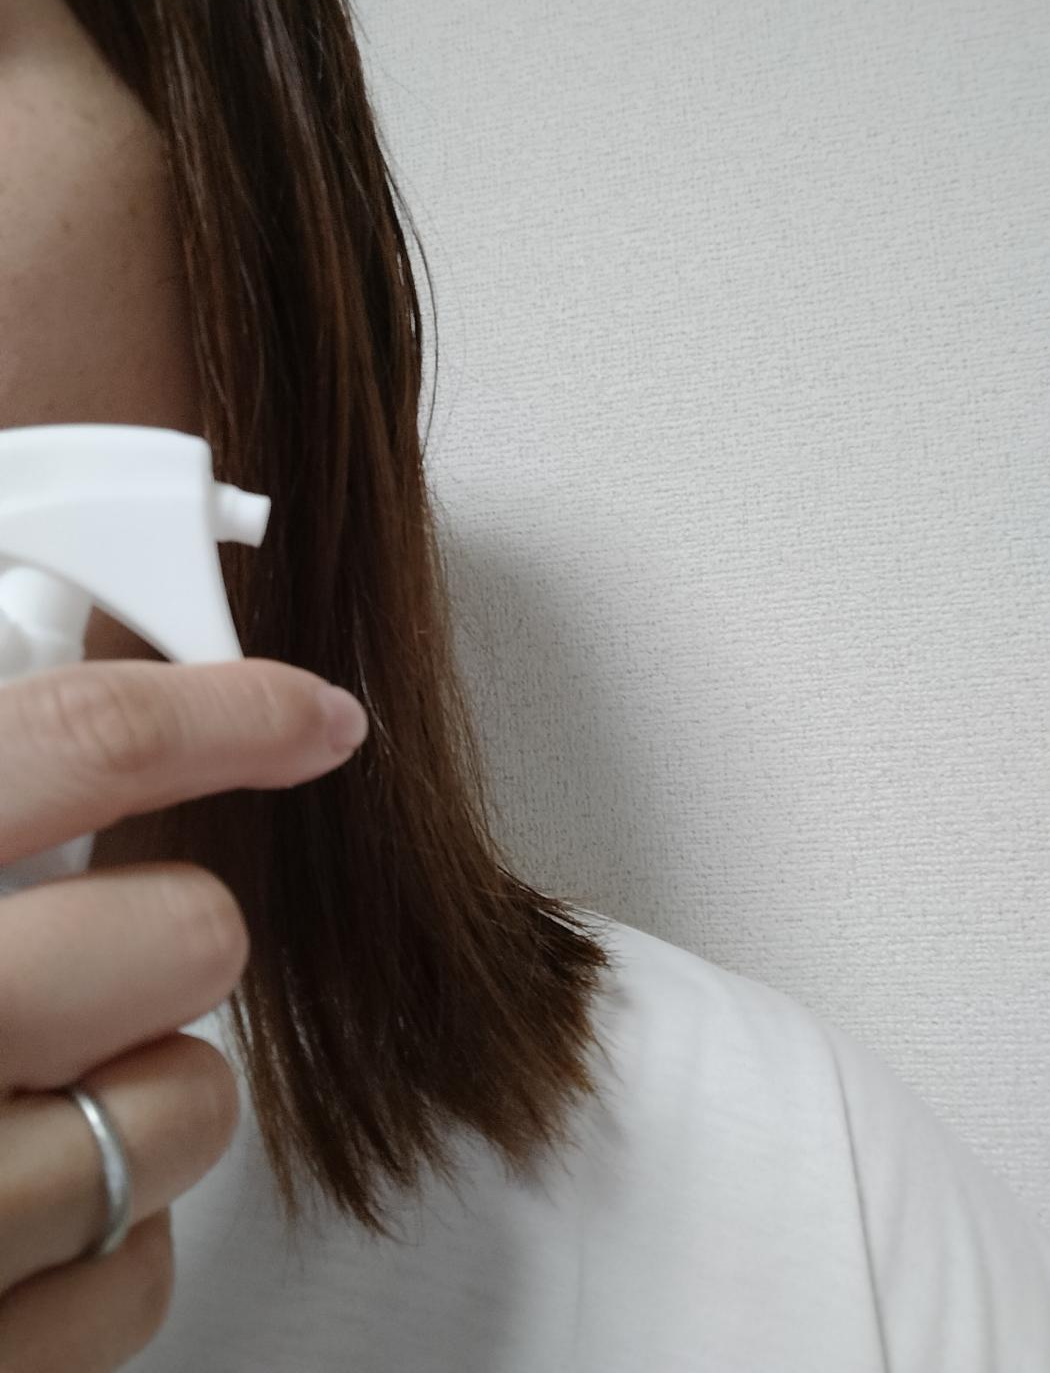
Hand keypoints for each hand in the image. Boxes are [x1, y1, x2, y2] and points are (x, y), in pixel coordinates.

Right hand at [0, 658, 367, 1369]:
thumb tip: (72, 720)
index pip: (82, 744)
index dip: (226, 710)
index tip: (306, 717)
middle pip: (185, 935)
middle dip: (169, 931)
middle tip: (100, 946)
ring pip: (187, 1108)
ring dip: (143, 1088)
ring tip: (27, 1091)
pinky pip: (133, 1273)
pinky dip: (103, 1237)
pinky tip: (10, 1214)